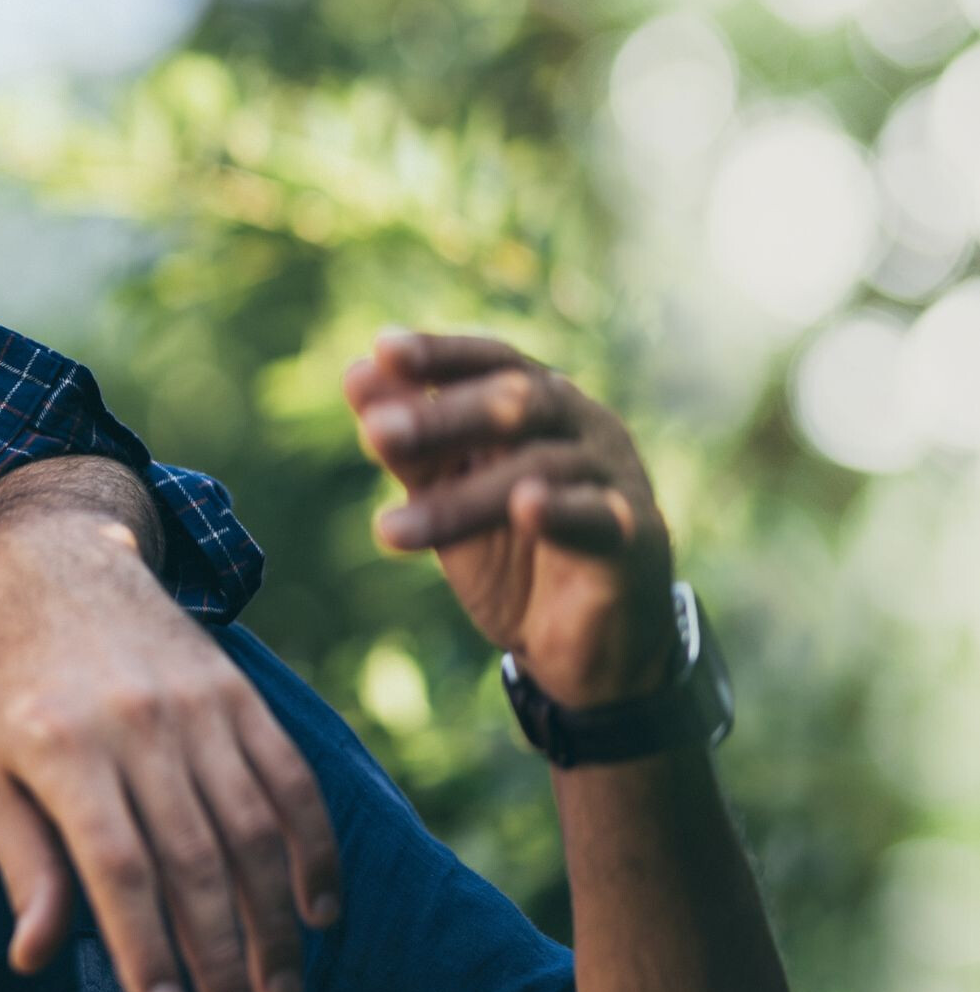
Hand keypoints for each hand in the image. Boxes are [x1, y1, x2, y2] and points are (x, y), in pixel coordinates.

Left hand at [0, 482, 341, 991]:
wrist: (59, 570)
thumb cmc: (13, 694)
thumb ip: (23, 866)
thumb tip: (36, 957)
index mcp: (61, 749)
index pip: (117, 867)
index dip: (146, 948)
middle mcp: (136, 726)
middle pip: (194, 859)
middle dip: (221, 955)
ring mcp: (197, 708)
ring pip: (254, 829)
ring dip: (274, 920)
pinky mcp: (240, 696)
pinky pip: (292, 781)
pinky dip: (314, 851)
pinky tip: (319, 913)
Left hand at [344, 331, 677, 708]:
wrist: (589, 643)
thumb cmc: (514, 552)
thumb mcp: (449, 496)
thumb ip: (411, 446)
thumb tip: (356, 375)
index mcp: (542, 404)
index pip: (493, 362)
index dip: (441, 354)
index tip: (382, 349)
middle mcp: (584, 426)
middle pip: (518, 402)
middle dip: (441, 417)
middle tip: (375, 432)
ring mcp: (615, 476)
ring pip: (539, 468)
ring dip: (460, 499)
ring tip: (389, 530)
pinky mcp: (635, 536)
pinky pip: (597, 515)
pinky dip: (559, 509)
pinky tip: (524, 507)